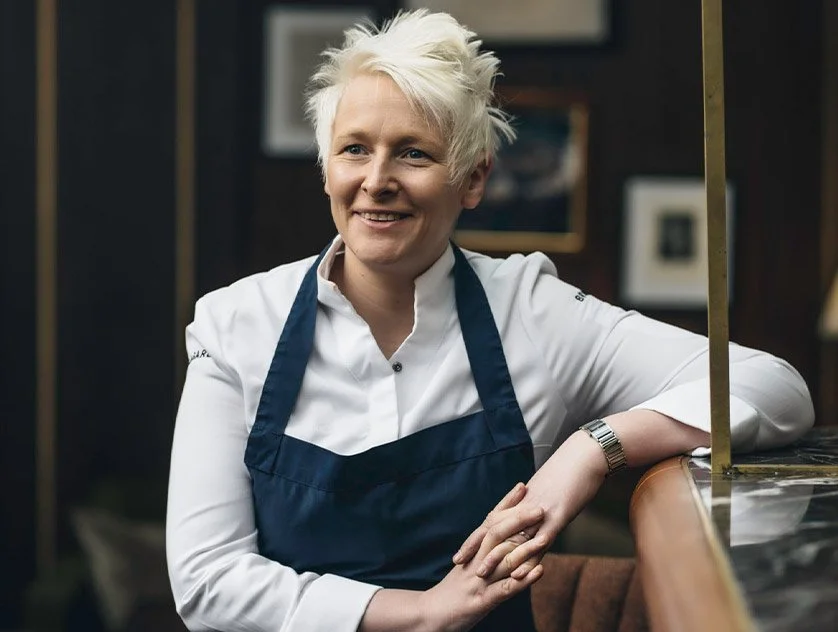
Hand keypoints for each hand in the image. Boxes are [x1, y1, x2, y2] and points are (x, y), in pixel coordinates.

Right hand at [418, 485, 545, 631]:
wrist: (428, 616)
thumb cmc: (450, 594)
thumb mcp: (466, 570)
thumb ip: (482, 555)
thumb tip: (502, 542)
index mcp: (472, 552)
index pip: (490, 521)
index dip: (506, 504)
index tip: (521, 487)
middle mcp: (475, 561)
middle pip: (497, 533)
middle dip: (519, 519)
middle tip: (539, 507)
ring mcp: (479, 580)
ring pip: (504, 558)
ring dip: (527, 547)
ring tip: (547, 536)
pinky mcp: (482, 600)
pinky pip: (506, 587)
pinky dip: (524, 579)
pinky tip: (541, 571)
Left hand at [454, 430, 610, 581]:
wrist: (585, 454)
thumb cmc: (571, 470)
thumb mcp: (550, 489)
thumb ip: (536, 504)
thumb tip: (531, 516)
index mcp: (523, 500)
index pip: (493, 520)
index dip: (477, 536)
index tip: (462, 550)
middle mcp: (526, 506)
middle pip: (494, 528)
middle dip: (476, 547)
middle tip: (459, 563)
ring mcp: (540, 512)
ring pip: (513, 537)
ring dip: (496, 557)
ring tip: (482, 574)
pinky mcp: (556, 517)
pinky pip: (539, 541)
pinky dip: (527, 559)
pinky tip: (518, 573)